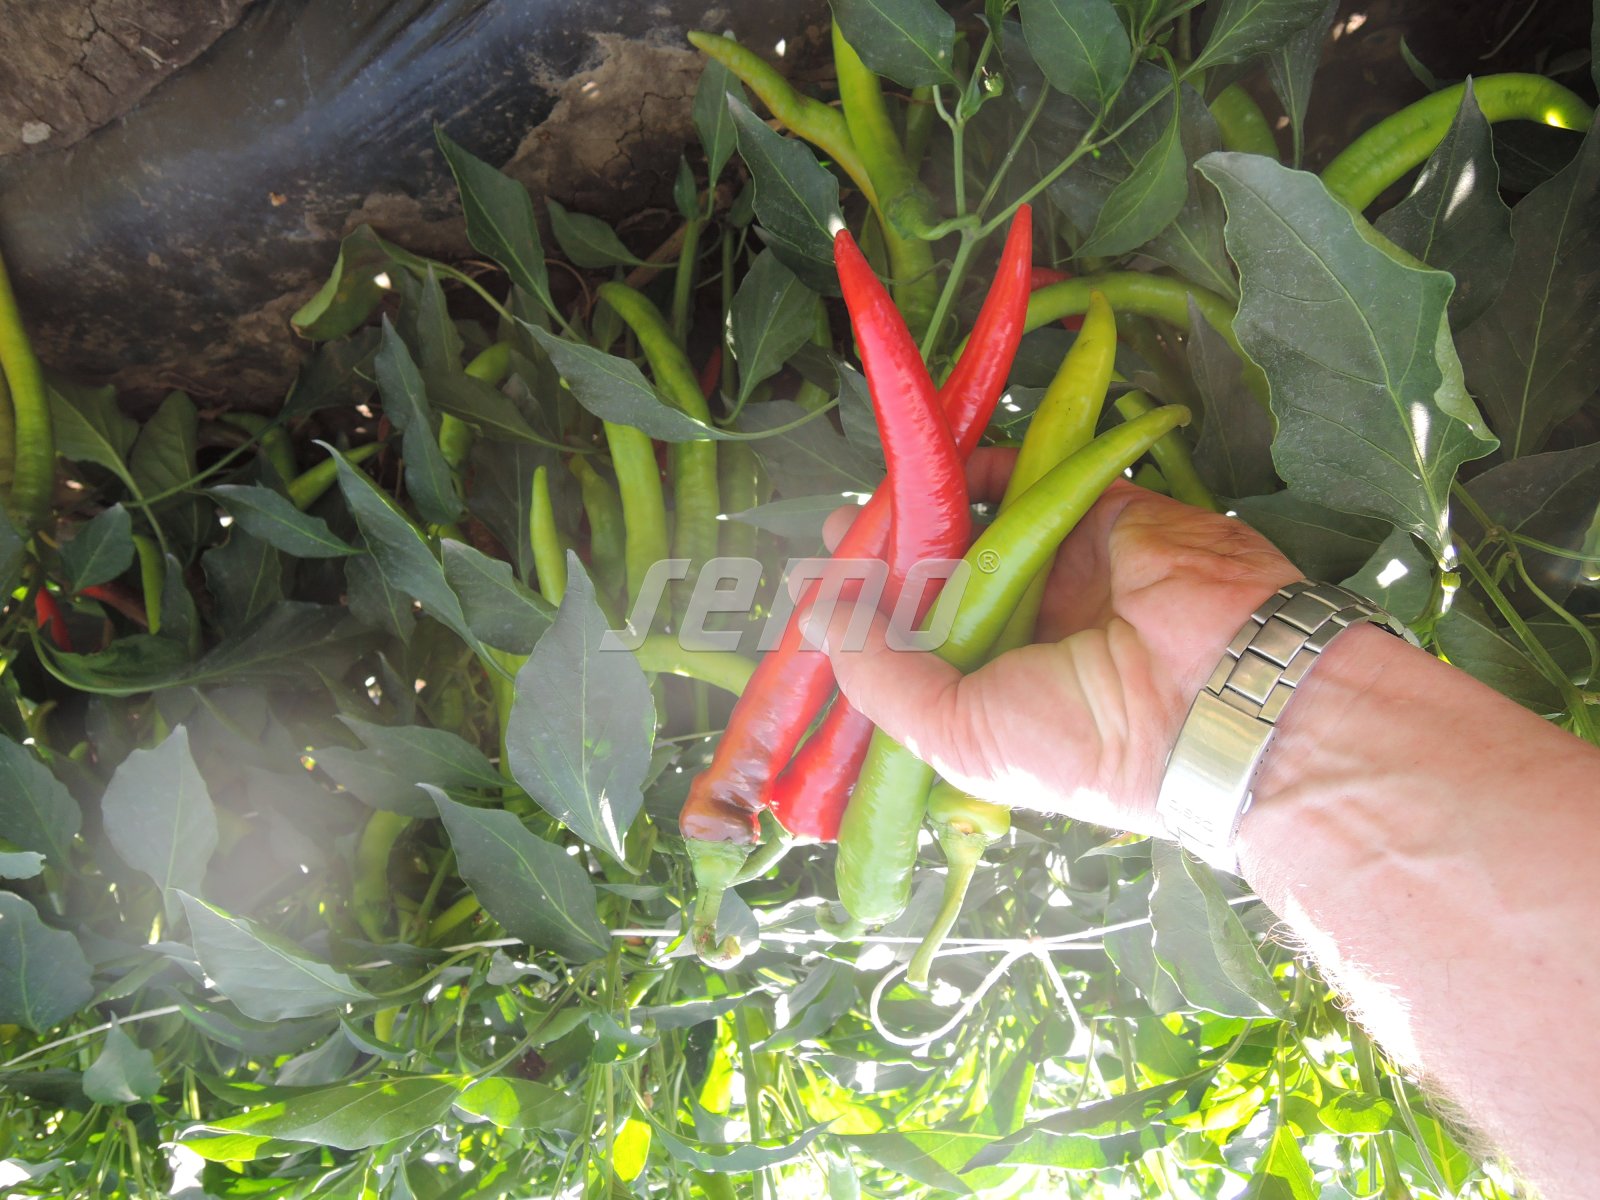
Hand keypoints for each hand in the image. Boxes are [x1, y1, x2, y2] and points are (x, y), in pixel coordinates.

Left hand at [799, 448, 1300, 834]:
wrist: (1219, 700)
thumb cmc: (1087, 744)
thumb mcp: (959, 733)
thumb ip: (883, 677)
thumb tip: (816, 614)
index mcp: (995, 691)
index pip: (919, 645)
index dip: (869, 618)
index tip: (823, 589)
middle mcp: (1024, 630)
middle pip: (938, 576)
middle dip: (887, 554)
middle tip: (838, 528)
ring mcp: (1059, 570)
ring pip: (973, 523)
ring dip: (922, 508)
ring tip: (872, 499)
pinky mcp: (1093, 514)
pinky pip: (1025, 478)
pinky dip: (977, 467)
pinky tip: (929, 468)